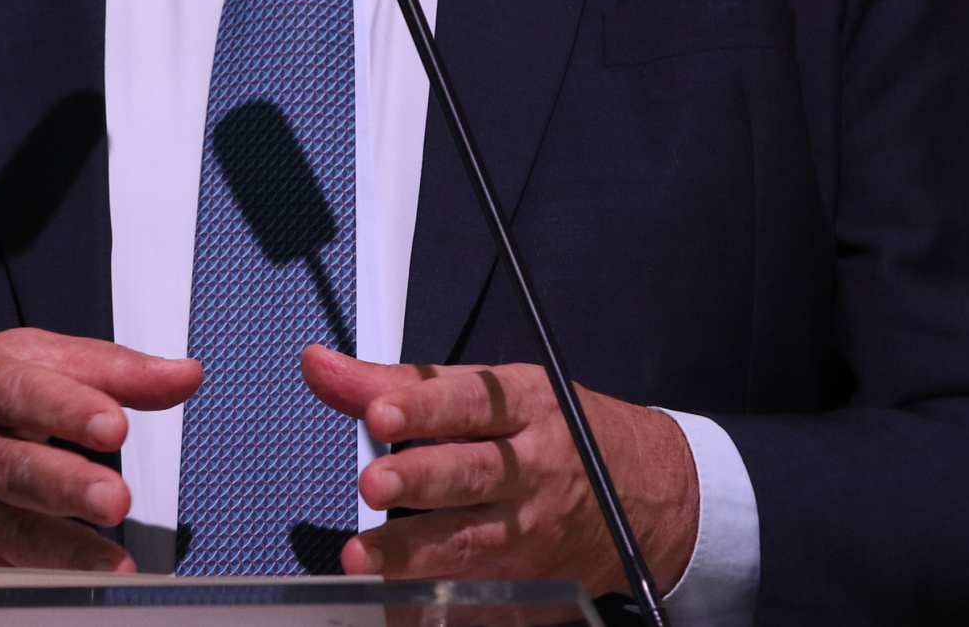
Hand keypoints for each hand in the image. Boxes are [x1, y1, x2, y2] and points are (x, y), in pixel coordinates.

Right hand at [0, 328, 202, 569]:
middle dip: (66, 485)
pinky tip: (80, 591)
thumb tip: (182, 376)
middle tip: (114, 498)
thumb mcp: (20, 359)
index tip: (113, 425)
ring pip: (9, 531)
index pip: (21, 392)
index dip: (67, 408)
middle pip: (14, 467)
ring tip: (114, 566)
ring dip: (64, 552)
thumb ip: (106, 368)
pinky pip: (0, 571)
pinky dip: (42, 584)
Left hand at [300, 346, 698, 595]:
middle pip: (473, 473)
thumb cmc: (553, 431)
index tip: (380, 411)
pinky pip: (480, 596)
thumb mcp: (494, 392)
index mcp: (525, 407)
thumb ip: (402, 385)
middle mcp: (532, 468)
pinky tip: (399, 608)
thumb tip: (319, 366)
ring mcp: (531, 531)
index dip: (425, 408)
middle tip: (372, 482)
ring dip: (412, 553)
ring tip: (362, 557)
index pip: (471, 403)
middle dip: (422, 478)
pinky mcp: (529, 581)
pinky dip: (438, 603)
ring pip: (471, 542)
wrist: (649, 496)